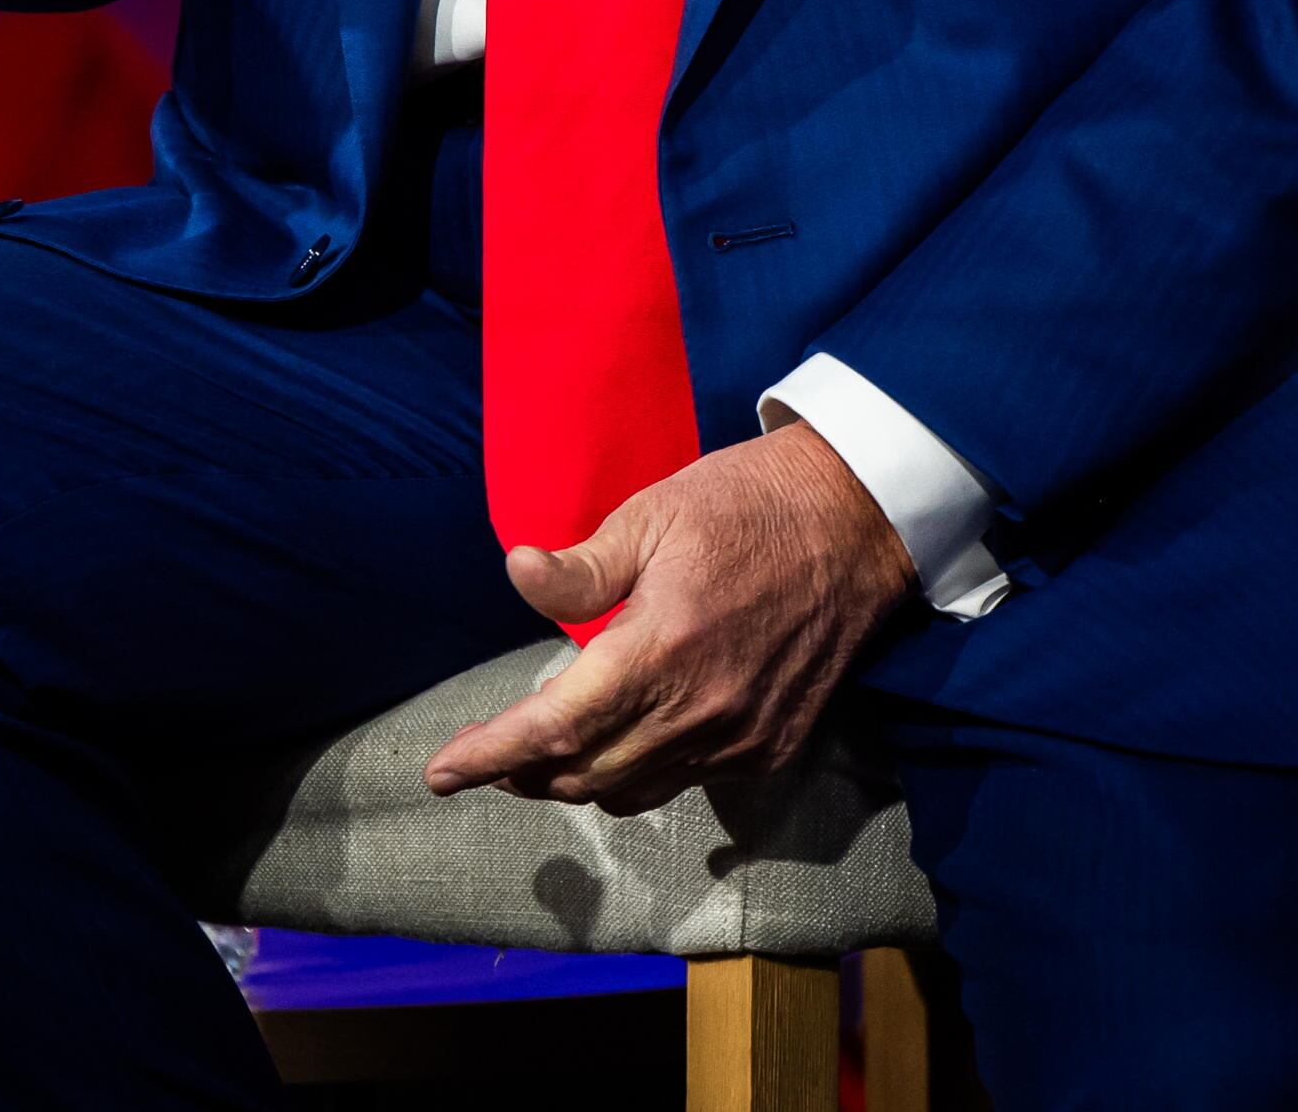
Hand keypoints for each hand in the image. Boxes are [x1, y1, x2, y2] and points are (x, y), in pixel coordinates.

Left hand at [422, 423, 916, 814]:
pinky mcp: (774, 747)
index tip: (440, 774)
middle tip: (491, 755)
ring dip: (582, 780)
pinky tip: (635, 738)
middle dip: (525, 773)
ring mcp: (741, 738)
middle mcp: (699, 712)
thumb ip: (582, 568)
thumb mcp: (653, 515)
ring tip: (551, 754)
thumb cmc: (747, 505)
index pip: (554, 727)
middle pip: (585, 775)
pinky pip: (689, 783)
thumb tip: (517, 574)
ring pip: (635, 791)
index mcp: (658, 650)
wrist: (858, 522)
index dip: (490, 756)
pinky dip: (646, 772)